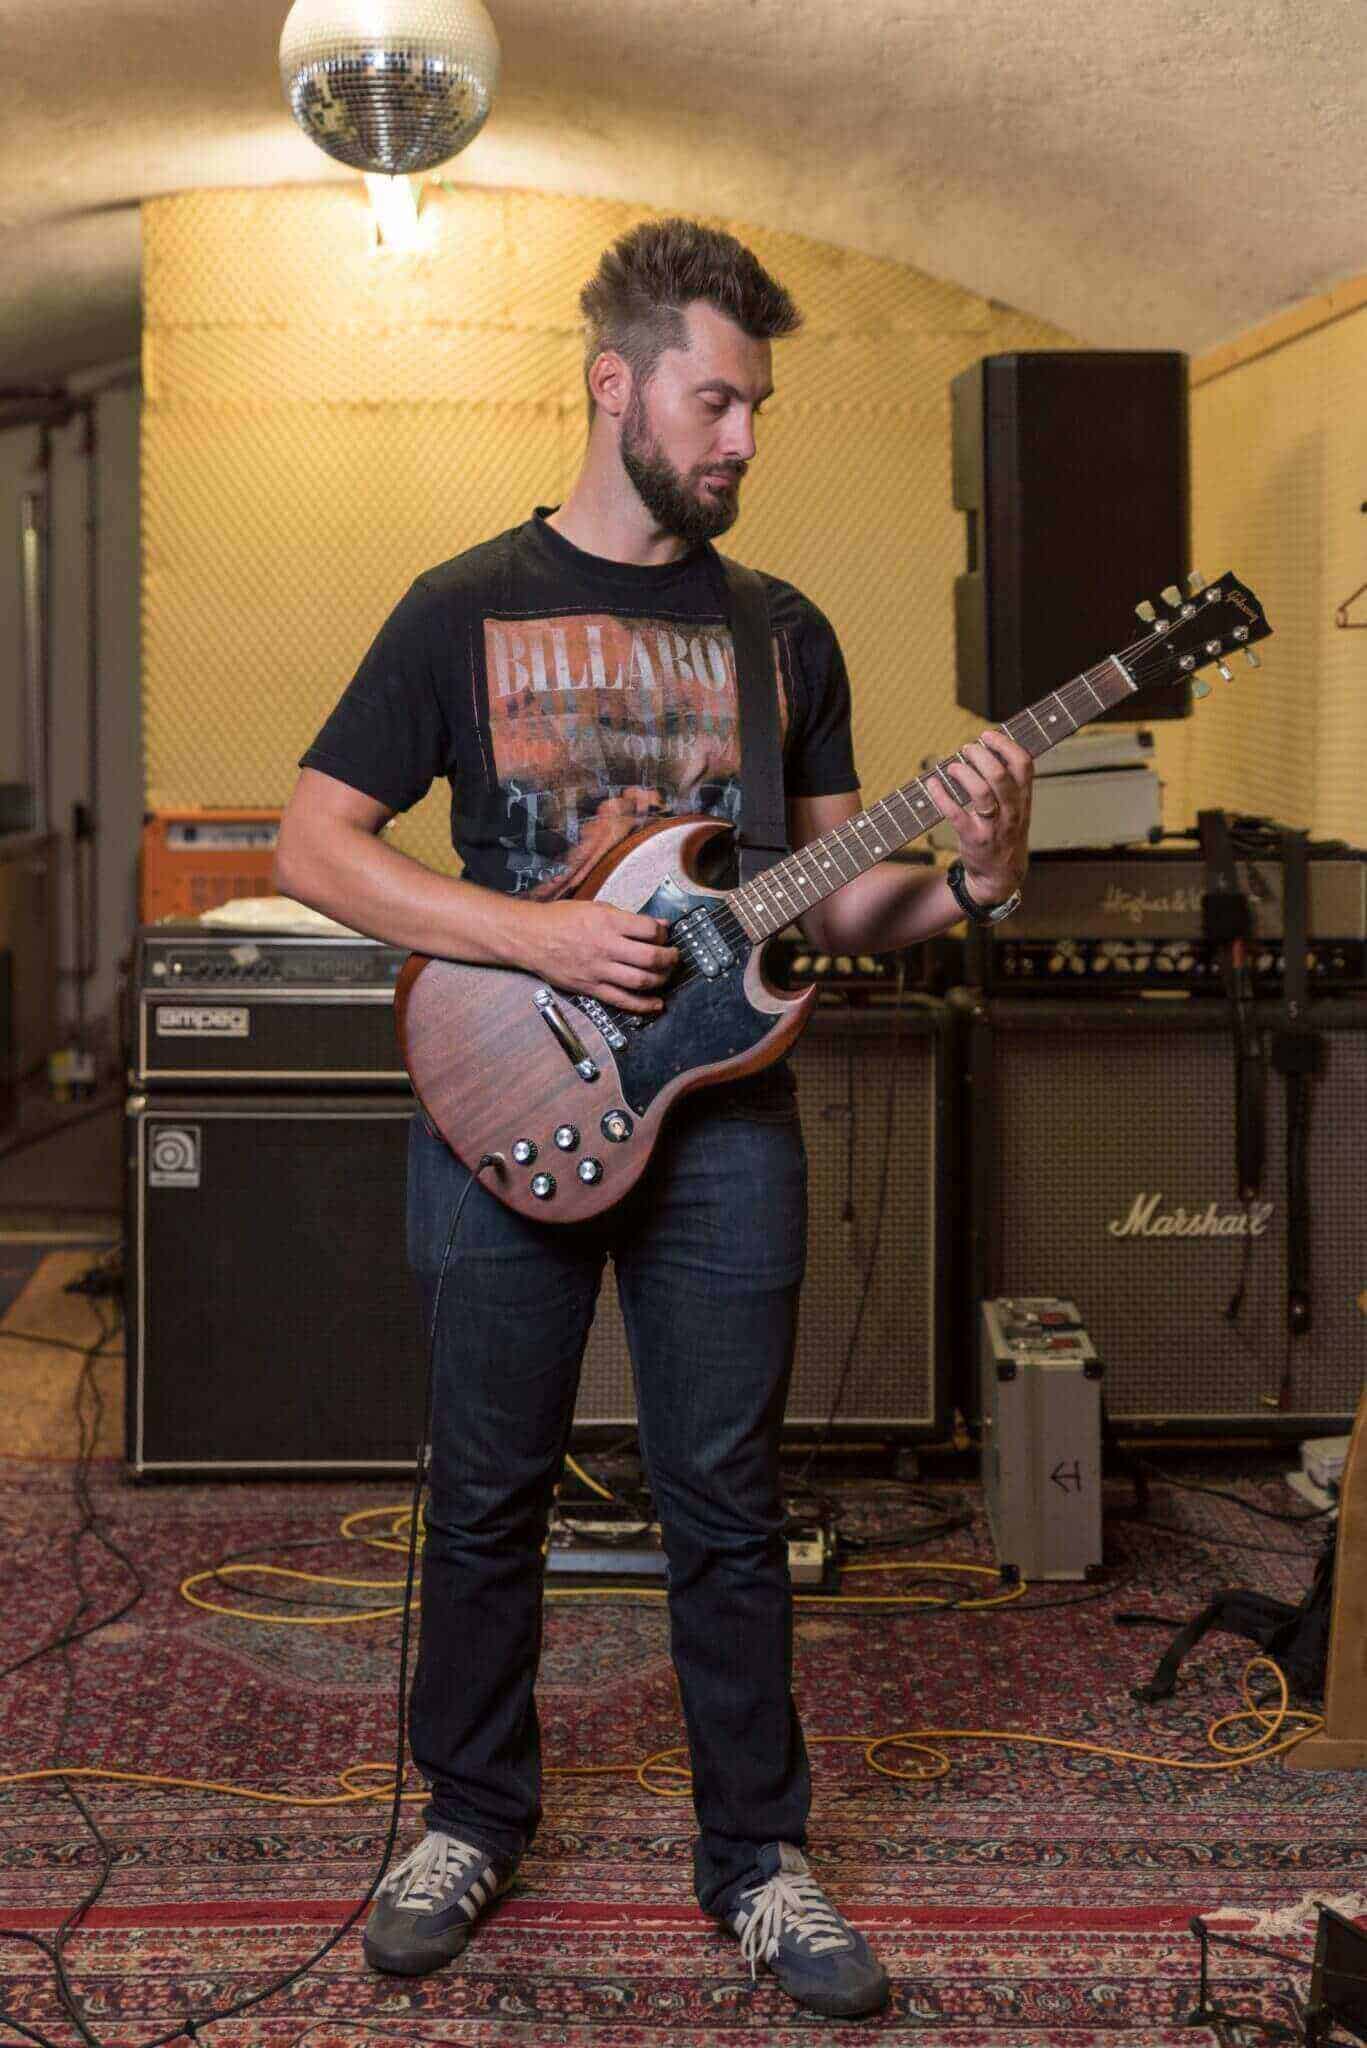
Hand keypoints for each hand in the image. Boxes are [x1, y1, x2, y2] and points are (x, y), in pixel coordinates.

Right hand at [521, 899, 678, 1014]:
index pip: (649, 930)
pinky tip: (656, 1004)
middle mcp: (605, 946)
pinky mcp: (590, 988)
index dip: (663, 934)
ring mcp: (598, 970)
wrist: (529, 937)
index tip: (664, 936)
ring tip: (666, 976)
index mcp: (607, 922)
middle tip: (674, 957)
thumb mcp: (595, 907)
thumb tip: (658, 926)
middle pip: (650, 957)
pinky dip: (643, 1005)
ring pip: (641, 980)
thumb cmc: (560, 919)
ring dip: (661, 980)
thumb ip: (627, 918)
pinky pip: (622, 1000)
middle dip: (670, 958)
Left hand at [933, 731, 1033, 900]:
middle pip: (1000, 776)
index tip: (988, 735)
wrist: (1000, 877)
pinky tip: (933, 783)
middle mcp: (1012, 812)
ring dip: (963, 773)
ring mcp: (993, 827)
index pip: (1024, 765)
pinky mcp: (973, 839)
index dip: (1006, 745)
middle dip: (981, 756)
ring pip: (981, 793)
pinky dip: (941, 795)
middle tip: (967, 748)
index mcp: (1025, 800)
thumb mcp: (1018, 809)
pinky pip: (955, 814)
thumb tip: (990, 748)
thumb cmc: (1005, 834)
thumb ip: (1010, 783)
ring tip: (953, 767)